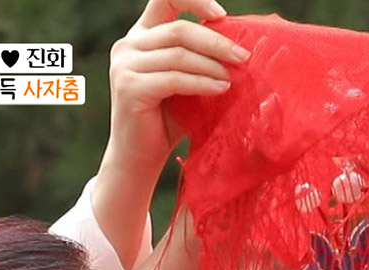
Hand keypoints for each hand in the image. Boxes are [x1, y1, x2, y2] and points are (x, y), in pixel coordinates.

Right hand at [107, 0, 249, 172]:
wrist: (140, 156)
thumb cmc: (169, 119)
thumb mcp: (187, 81)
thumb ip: (202, 60)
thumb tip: (244, 46)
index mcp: (141, 35)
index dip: (194, 0)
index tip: (221, 14)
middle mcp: (128, 45)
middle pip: (179, 29)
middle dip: (216, 41)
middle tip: (244, 57)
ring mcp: (125, 65)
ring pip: (179, 54)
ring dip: (212, 65)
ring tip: (235, 78)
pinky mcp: (129, 87)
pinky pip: (174, 78)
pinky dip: (202, 82)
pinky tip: (221, 89)